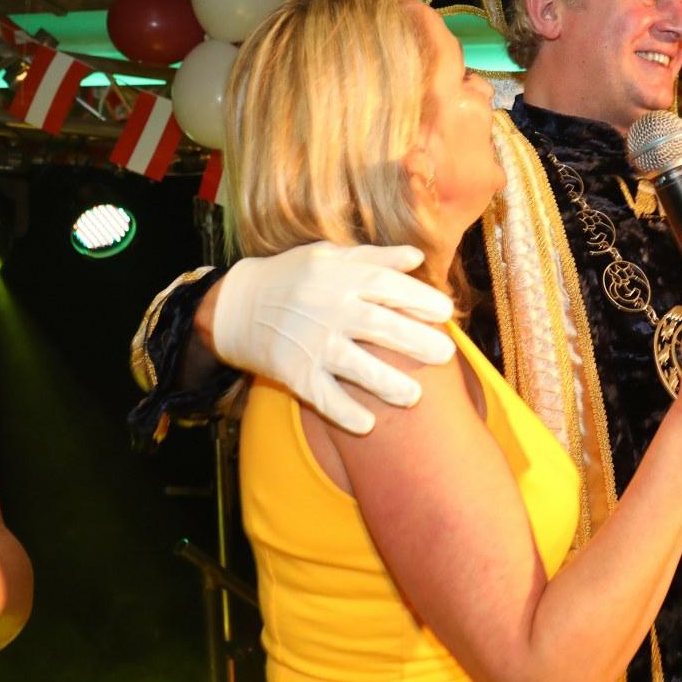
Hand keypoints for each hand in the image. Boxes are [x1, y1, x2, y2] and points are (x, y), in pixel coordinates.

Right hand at [213, 242, 458, 435]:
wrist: (234, 306)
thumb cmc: (291, 277)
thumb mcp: (327, 256)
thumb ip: (374, 258)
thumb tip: (417, 257)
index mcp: (339, 277)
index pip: (386, 285)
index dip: (418, 297)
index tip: (447, 311)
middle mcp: (327, 309)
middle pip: (378, 326)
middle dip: (415, 340)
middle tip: (446, 354)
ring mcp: (310, 342)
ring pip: (354, 365)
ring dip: (386, 382)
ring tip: (415, 397)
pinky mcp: (293, 372)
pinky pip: (321, 396)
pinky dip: (343, 411)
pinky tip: (368, 425)